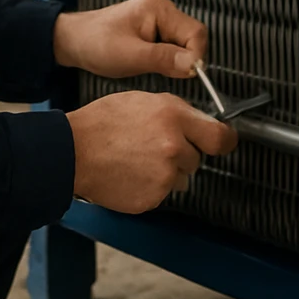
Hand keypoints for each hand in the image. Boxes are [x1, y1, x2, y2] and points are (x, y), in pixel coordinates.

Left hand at [52, 0, 207, 80]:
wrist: (72, 41)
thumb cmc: (94, 42)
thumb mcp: (129, 56)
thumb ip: (163, 59)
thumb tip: (193, 65)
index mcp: (159, 9)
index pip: (196, 32)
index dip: (196, 56)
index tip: (187, 74)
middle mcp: (163, 11)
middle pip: (193, 38)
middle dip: (184, 59)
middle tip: (166, 73)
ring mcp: (159, 21)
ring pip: (184, 45)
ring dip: (174, 61)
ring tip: (150, 67)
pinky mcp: (154, 33)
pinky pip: (173, 48)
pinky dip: (166, 61)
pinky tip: (148, 65)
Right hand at [66, 91, 237, 212]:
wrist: (72, 152)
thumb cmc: (103, 123)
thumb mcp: (144, 100)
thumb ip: (178, 112)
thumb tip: (200, 122)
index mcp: (174, 119)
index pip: (221, 137)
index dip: (225, 140)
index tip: (225, 141)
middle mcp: (175, 149)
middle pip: (196, 158)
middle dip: (182, 153)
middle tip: (153, 144)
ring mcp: (164, 177)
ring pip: (180, 177)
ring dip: (167, 171)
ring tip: (137, 158)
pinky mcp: (152, 199)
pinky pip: (162, 193)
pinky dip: (151, 186)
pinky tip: (131, 172)